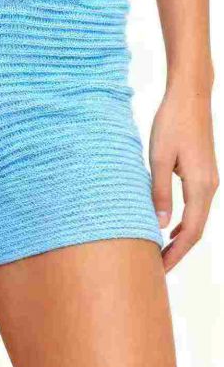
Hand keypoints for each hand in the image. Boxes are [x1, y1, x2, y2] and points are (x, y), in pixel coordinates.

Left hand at [150, 88, 218, 271]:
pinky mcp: (204, 174)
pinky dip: (183, 222)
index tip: (159, 269)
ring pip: (196, 219)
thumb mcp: (158, 159)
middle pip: (196, 230)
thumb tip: (159, 225)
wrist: (190, 97)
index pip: (190, 232)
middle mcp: (210, 187)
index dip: (175, 253)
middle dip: (177, 251)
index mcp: (201, 186)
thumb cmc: (172, 123)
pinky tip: (169, 228)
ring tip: (160, 253)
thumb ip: (159, 192)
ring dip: (180, 238)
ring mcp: (209, 181)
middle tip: (156, 269)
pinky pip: (196, 206)